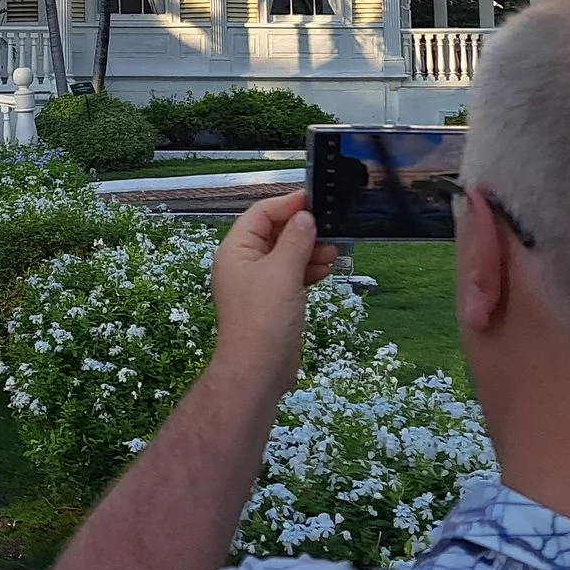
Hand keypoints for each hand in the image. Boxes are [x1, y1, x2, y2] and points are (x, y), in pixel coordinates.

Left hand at [208, 191, 335, 404]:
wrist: (258, 370)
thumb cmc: (263, 318)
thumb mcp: (283, 272)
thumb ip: (295, 240)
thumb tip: (305, 217)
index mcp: (235, 250)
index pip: (260, 214)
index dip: (287, 204)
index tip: (314, 199)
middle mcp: (243, 263)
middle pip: (274, 233)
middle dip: (302, 230)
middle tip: (330, 230)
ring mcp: (258, 284)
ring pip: (286, 255)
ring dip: (309, 251)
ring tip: (333, 253)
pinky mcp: (272, 301)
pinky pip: (291, 276)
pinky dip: (308, 270)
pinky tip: (325, 270)